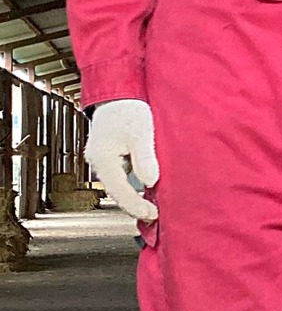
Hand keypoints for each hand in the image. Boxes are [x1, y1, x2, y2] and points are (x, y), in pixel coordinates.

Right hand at [85, 99, 159, 221]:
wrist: (118, 95)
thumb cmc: (128, 109)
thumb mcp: (141, 132)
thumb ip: (145, 157)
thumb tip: (150, 182)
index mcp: (103, 157)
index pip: (118, 190)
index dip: (135, 205)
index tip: (151, 214)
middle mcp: (98, 162)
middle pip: (116, 191)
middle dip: (134, 205)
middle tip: (154, 215)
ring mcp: (102, 161)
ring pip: (117, 186)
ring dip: (133, 197)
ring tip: (152, 208)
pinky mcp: (109, 158)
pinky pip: (120, 177)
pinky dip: (132, 187)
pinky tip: (146, 192)